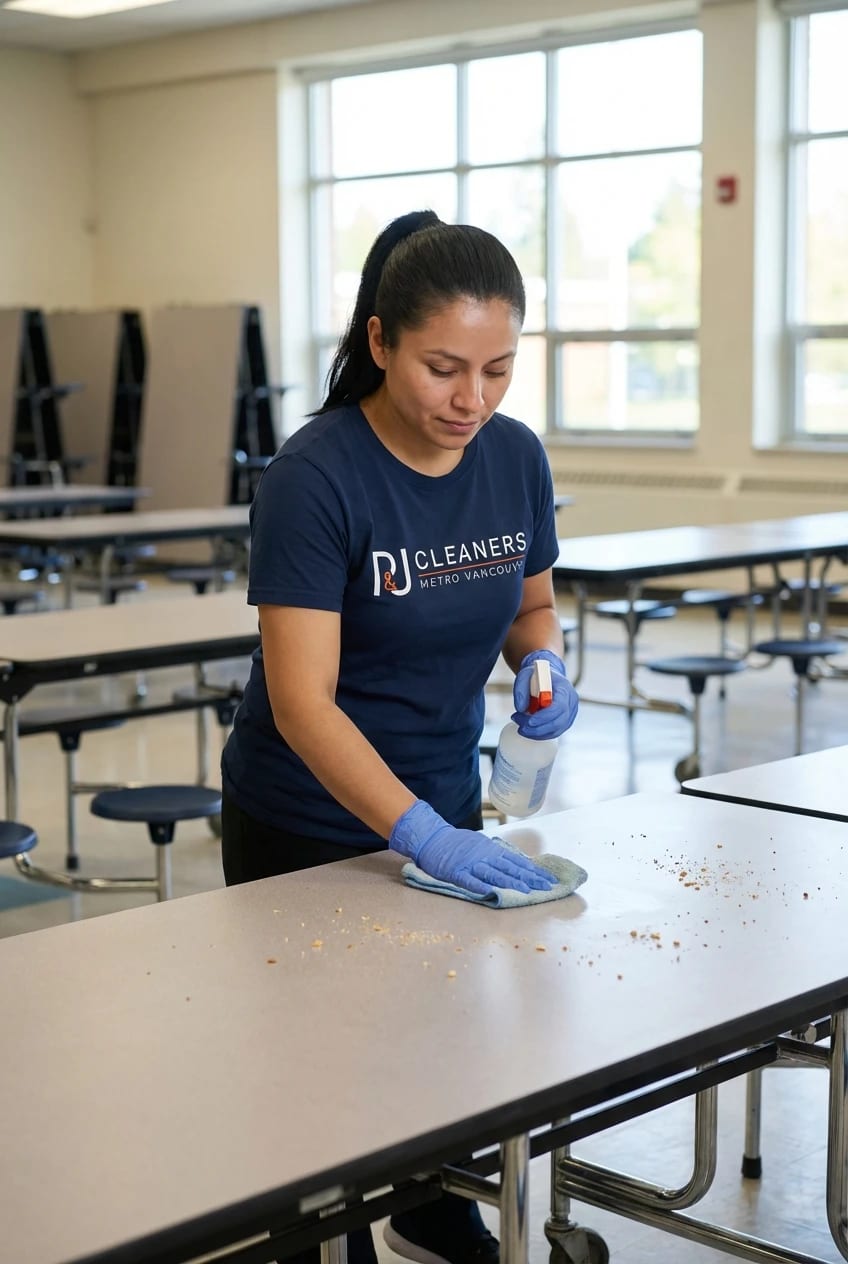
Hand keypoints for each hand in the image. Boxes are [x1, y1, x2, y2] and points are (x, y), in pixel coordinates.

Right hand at [389, 800, 554, 896]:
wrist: (432, 838)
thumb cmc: (459, 844)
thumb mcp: (481, 845)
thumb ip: (498, 855)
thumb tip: (519, 865)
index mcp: (492, 850)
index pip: (517, 862)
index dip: (534, 871)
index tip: (549, 880)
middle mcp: (485, 856)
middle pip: (510, 868)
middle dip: (530, 878)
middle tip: (546, 887)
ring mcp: (470, 864)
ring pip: (494, 874)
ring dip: (511, 882)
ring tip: (527, 890)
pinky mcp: (456, 872)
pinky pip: (469, 881)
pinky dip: (481, 886)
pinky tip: (492, 892)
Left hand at [512, 649, 578, 739]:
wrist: (546, 675)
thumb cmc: (537, 675)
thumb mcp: (525, 675)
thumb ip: (521, 689)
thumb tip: (520, 708)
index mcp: (564, 688)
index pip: (559, 707)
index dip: (545, 717)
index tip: (529, 722)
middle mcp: (571, 702)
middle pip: (559, 722)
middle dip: (538, 729)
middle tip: (520, 726)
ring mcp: (570, 713)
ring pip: (556, 730)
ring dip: (537, 733)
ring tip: (521, 726)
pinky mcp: (565, 721)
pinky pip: (554, 732)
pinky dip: (540, 734)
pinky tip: (528, 729)